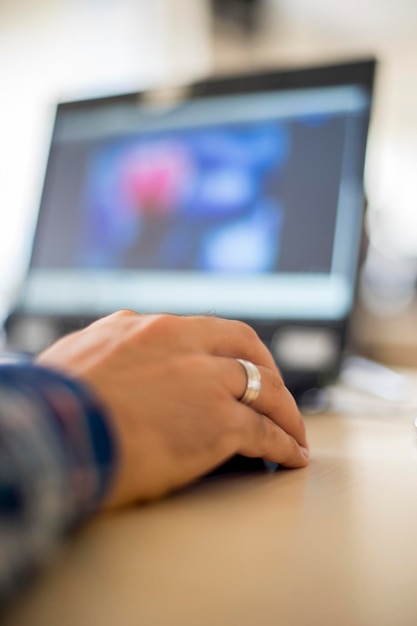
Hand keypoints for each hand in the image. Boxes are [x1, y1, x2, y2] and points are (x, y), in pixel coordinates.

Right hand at [37, 311, 308, 507]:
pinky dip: (284, 443)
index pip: (211, 330)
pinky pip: (265, 431)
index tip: (244, 367)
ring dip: (286, 412)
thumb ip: (112, 342)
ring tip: (294, 432)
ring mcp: (206, 381)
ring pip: (266, 389)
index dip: (234, 351)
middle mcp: (185, 346)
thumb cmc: (56, 401)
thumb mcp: (82, 351)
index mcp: (152, 328)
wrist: (53, 432)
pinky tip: (290, 456)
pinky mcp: (218, 423)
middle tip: (279, 396)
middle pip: (247, 350)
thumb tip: (121, 342)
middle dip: (270, 372)